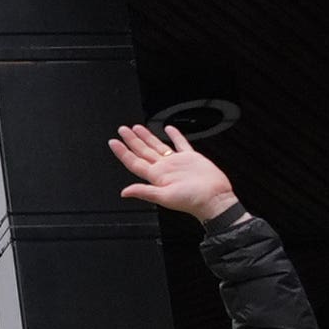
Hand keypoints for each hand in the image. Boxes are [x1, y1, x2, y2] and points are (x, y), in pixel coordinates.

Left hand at [108, 124, 235, 222]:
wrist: (214, 199)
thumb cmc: (192, 200)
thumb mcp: (164, 197)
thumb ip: (145, 192)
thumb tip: (125, 192)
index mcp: (156, 176)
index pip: (134, 162)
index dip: (123, 152)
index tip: (113, 142)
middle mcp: (164, 168)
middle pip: (143, 151)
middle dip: (132, 140)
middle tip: (122, 130)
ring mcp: (176, 163)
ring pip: (158, 146)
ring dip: (147, 137)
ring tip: (137, 128)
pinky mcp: (191, 158)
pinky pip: (180, 144)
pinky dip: (175, 136)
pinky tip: (168, 129)